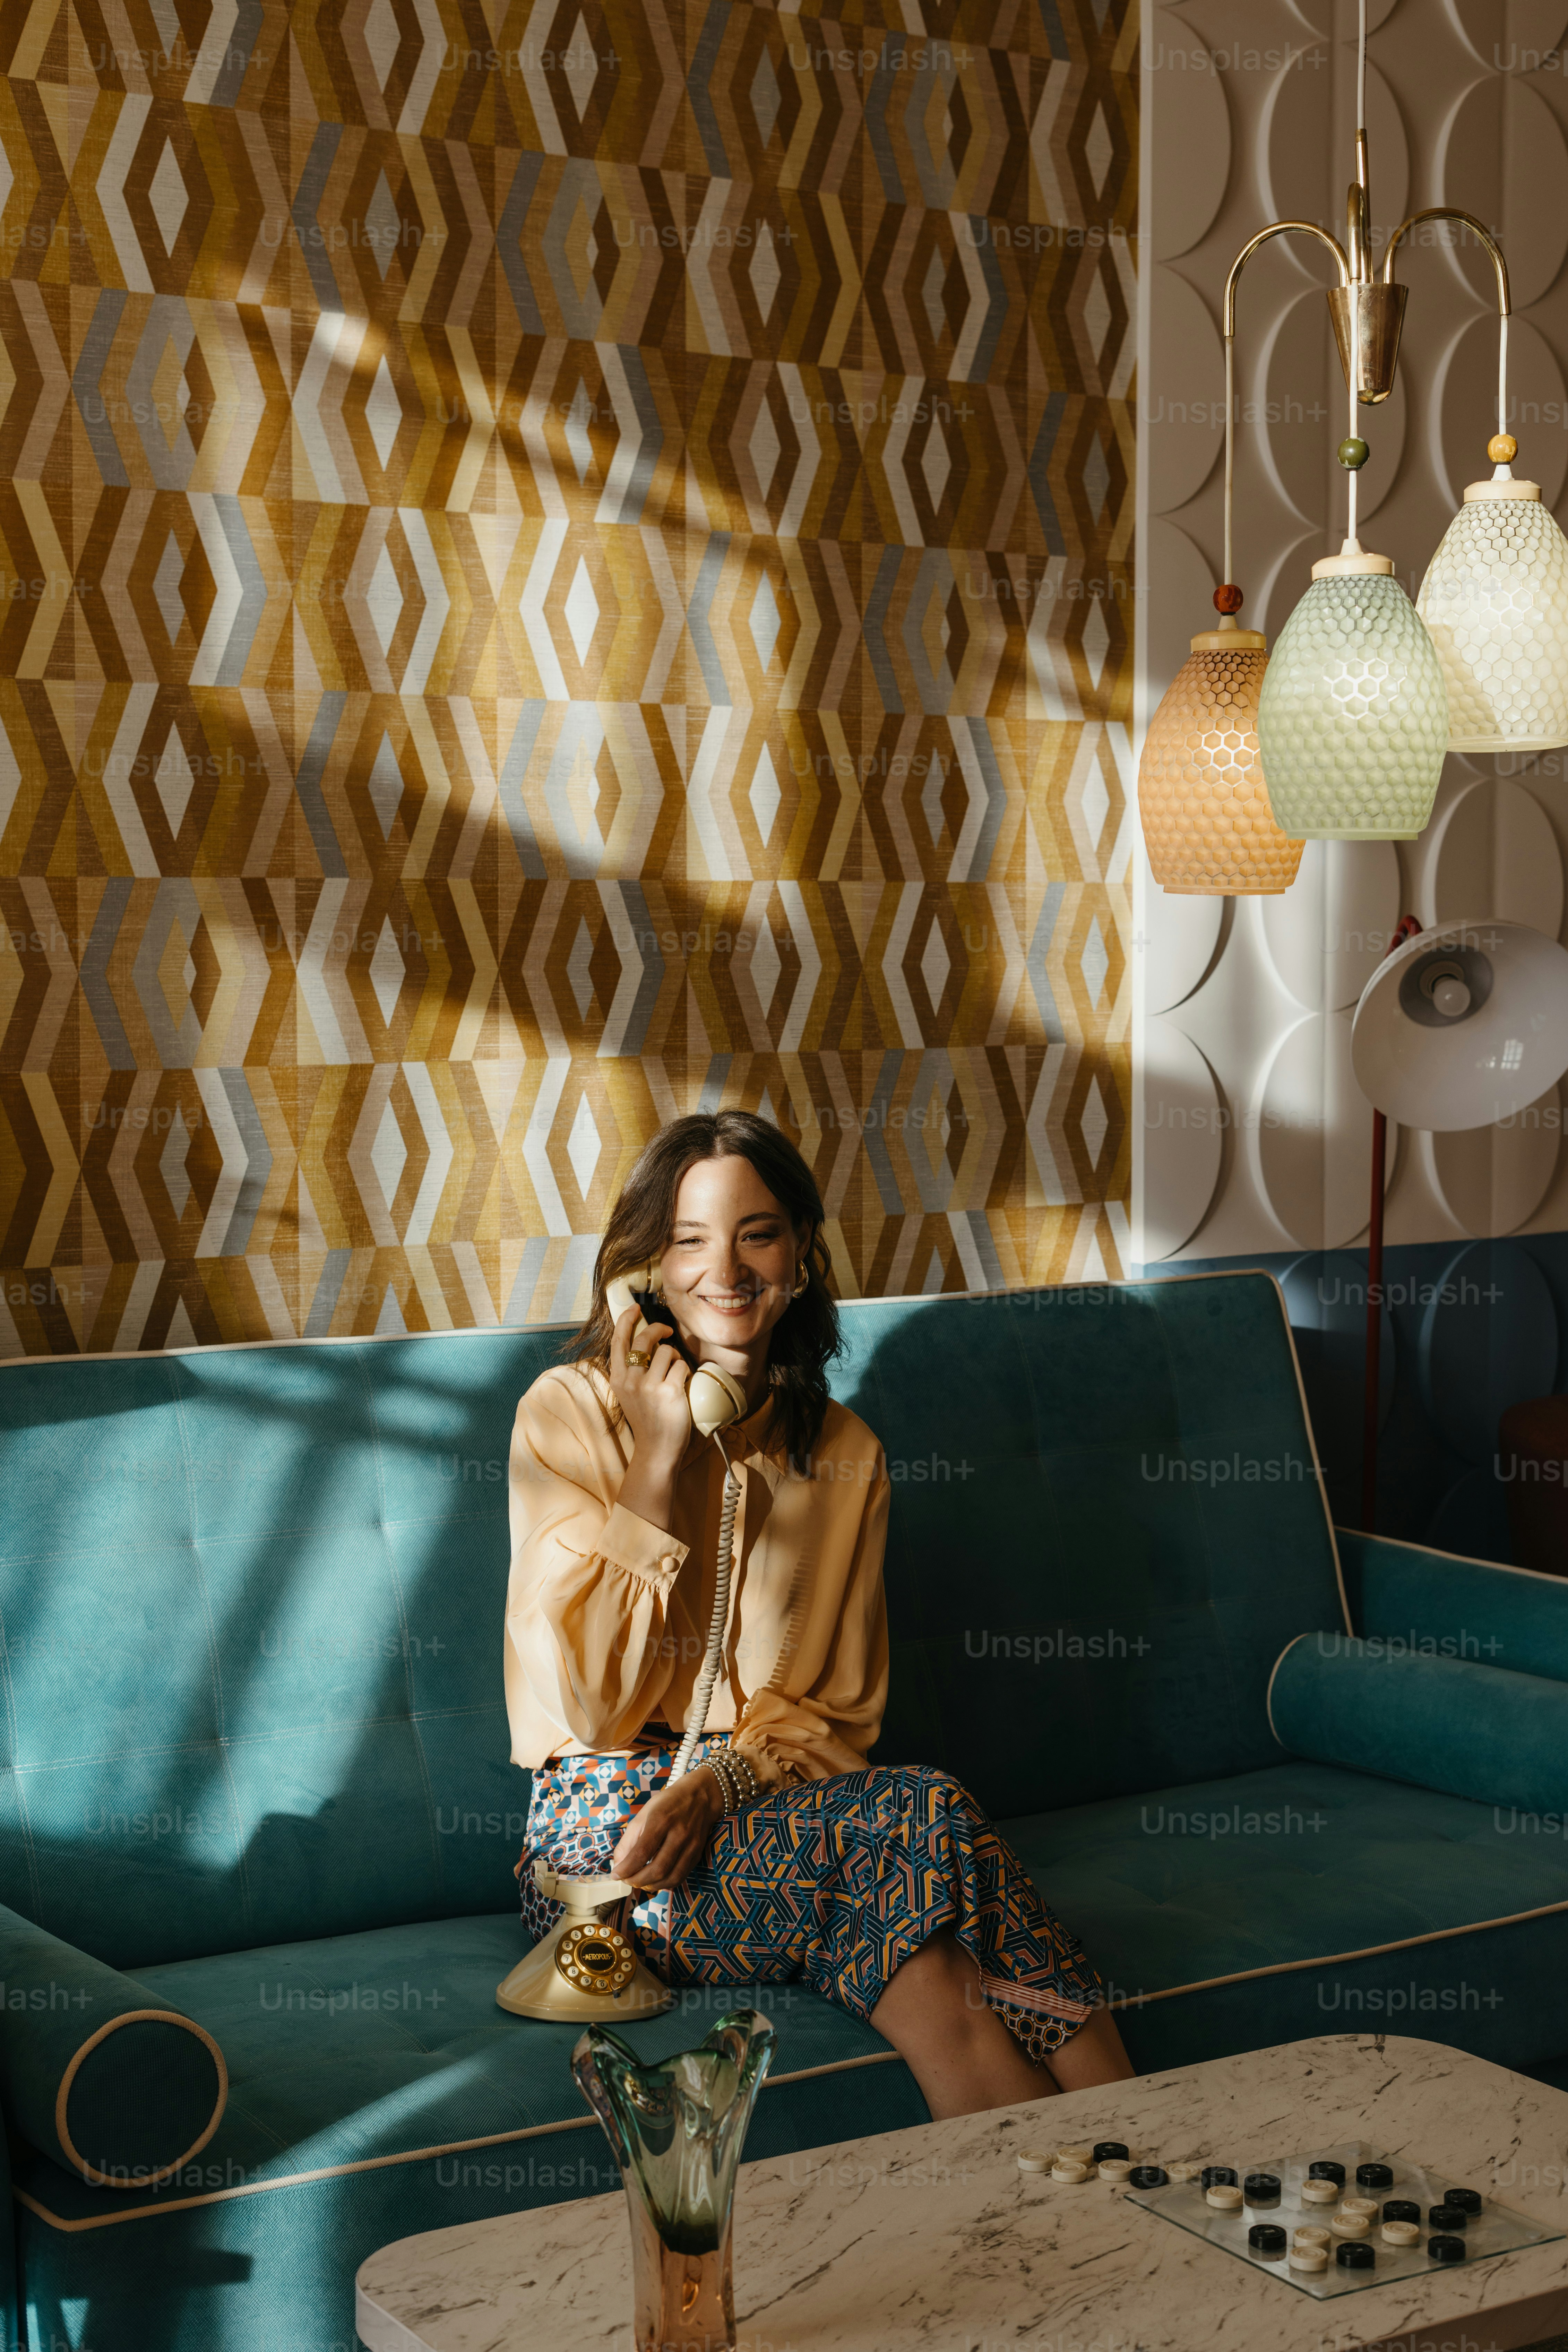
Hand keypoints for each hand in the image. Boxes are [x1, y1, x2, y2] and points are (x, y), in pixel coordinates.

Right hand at [609, 1303, 691, 1469]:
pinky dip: (685, 1372)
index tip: (634, 1308)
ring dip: (674, 1358)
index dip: (626, 1320)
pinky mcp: (668, 1391)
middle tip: (667, 1331)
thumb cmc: (647, 1420)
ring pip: (666, 1351)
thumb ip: (633, 1371)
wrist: (656, 1450)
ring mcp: (649, 1386)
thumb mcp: (629, 1394)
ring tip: (674, 1374)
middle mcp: (630, 1380)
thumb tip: (647, 1343)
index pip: (619, 1341)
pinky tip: (681, 1385)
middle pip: (644, 1339)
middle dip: (658, 1329)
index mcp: (618, 1379)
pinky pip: (681, 1366)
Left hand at [610, 1768, 723, 1889]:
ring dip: (651, 1886)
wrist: (700, 1796)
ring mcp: (691, 1845)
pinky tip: (655, 1880)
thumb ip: (629, 1840)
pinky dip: (665, 1884)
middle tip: (627, 1880)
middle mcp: (678, 1834)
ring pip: (671, 1877)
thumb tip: (619, 1865)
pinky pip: (681, 1876)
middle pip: (658, 1868)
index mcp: (661, 1820)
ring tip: (639, 1883)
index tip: (616, 1875)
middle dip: (638, 1881)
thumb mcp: (643, 1814)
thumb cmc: (667, 1804)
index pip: (642, 1852)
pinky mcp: (697, 1854)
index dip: (627, 1868)